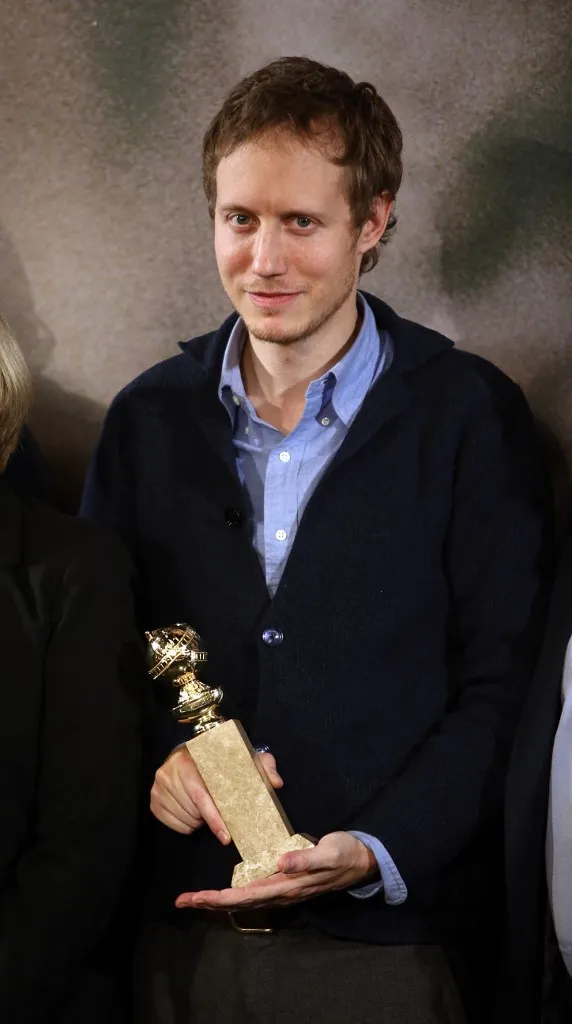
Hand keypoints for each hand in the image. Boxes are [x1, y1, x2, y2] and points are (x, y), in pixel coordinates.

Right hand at [150, 745, 282, 843]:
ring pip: (184, 821)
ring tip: (204, 807)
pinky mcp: (153, 798)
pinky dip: (185, 825)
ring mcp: (159, 786)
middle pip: (194, 813)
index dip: (215, 819)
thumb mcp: (244, 758)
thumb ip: (263, 767)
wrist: (192, 753)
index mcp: (191, 761)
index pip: (202, 797)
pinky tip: (192, 811)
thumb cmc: (220, 760)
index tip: (226, 836)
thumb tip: (276, 783)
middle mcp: (170, 772)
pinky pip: (172, 825)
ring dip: (198, 821)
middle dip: (209, 819)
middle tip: (218, 810)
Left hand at [175, 831, 376, 908]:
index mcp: (287, 886)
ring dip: (219, 898)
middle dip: (210, 901)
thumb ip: (304, 859)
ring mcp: (283, 889)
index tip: (195, 897)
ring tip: (196, 897)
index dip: (218, 897)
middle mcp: (282, 892)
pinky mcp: (286, 881)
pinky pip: (255, 891)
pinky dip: (235, 892)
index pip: (245, 895)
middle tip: (183, 900)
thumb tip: (279, 862)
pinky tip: (227, 891)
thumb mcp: (327, 852)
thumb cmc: (344, 854)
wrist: (362, 861)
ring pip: (245, 897)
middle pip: (239, 901)